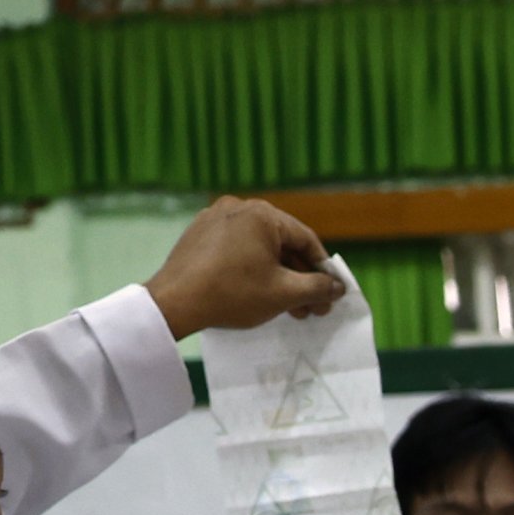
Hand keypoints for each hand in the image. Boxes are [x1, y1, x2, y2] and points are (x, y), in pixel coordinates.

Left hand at [148, 196, 344, 339]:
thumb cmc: (234, 293)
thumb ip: (318, 287)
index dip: (323, 270)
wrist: (175, 301)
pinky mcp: (200, 232)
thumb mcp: (284, 293)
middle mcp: (239, 207)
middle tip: (310, 308)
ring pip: (259, 247)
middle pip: (282, 243)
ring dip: (278, 276)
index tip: (331, 294)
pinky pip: (237, 248)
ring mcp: (216, 217)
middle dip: (299, 277)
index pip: (306, 240)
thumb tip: (338, 286)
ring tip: (287, 307)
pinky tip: (257, 292)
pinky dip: (252, 268)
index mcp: (263, 214)